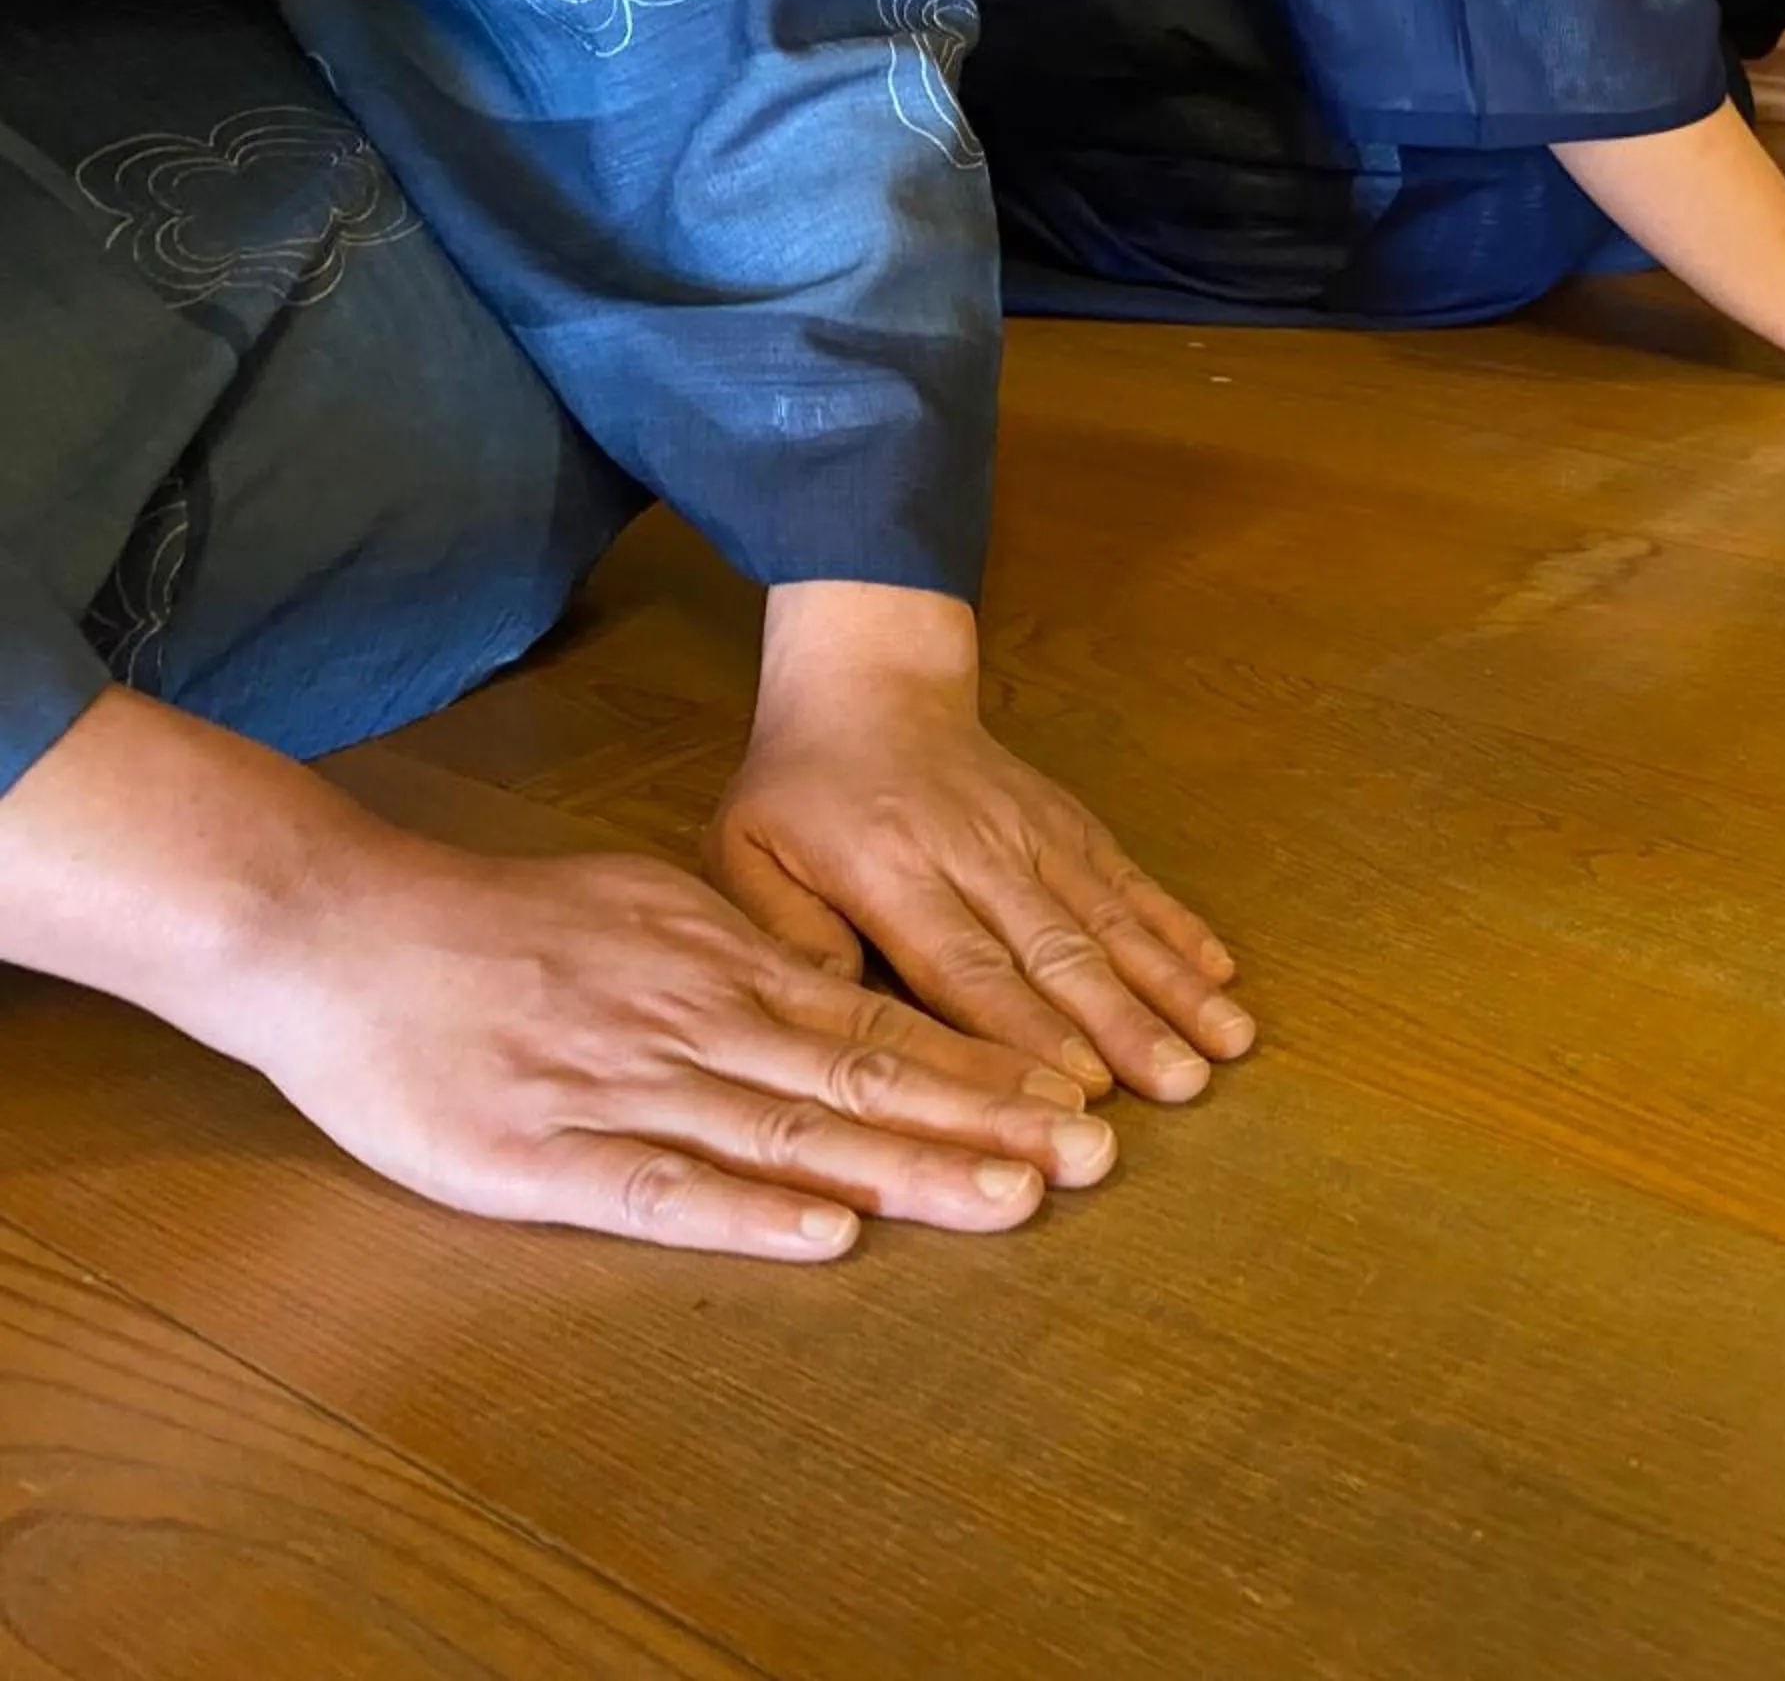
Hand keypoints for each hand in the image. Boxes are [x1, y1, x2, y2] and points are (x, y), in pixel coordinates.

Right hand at [233, 845, 1117, 1259]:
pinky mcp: (536, 1155)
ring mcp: (620, 1087)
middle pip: (864, 1081)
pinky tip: (828, 1235)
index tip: (1075, 1099)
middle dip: (987, 1123)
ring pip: (787, 1136)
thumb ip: (744, 951)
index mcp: (721, 964)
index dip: (983, 1066)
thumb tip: (838, 984)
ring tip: (1012, 1199)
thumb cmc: (497, 925)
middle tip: (1094, 1158)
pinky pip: (659, 1189)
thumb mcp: (644, 904)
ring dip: (906, 1171)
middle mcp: (693, 1022)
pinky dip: (749, 1215)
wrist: (336, 930)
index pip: (880, 1025)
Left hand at [710, 591, 1250, 1103]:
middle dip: (1124, 1022)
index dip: (1025, 1028)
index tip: (1079, 1088)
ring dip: (1173, 984)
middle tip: (1180, 1085)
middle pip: (1058, 949)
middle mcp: (974, 850)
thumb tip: (834, 1032)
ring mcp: (1032, 833)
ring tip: (1226, 1042)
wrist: (868, 685)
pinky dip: (1179, 927)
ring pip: (1110, 918)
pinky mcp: (1069, 823)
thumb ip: (789, 940)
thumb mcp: (747, 858)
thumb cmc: (798, 792)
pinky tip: (1223, 974)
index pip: (963, 963)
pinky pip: (1130, 879)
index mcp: (887, 868)